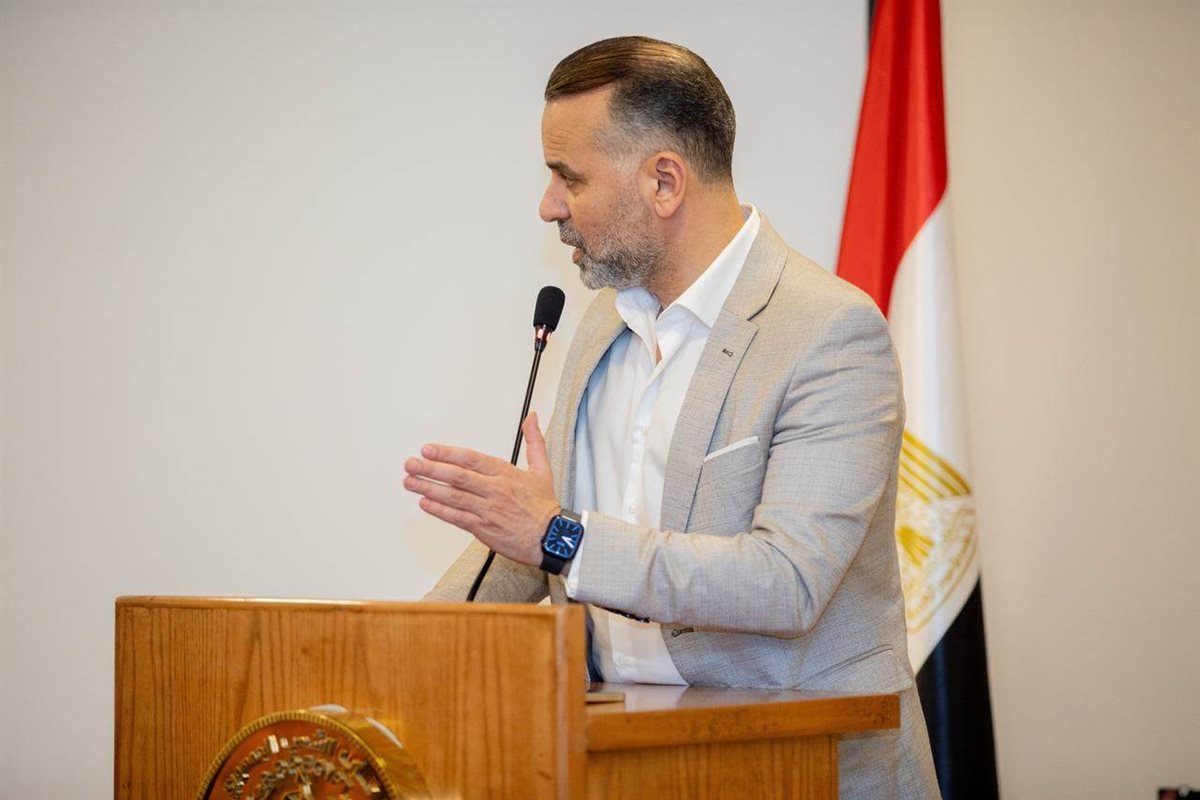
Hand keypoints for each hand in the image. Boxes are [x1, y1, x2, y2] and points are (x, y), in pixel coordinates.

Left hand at [404, 412, 559, 566]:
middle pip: (457, 477)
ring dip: (429, 488)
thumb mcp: (542, 469)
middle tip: (411, 464)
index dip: (447, 453)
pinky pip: (457, 518)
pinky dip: (439, 511)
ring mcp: (488, 510)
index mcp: (505, 473)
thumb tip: (532, 418)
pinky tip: (425, 503)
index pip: (471, 459)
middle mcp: (494, 490)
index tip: (428, 449)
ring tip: (410, 481)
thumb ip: (534, 441)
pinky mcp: (484, 529)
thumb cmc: (544, 507)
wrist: (553, 538)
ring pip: (453, 497)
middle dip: (431, 469)